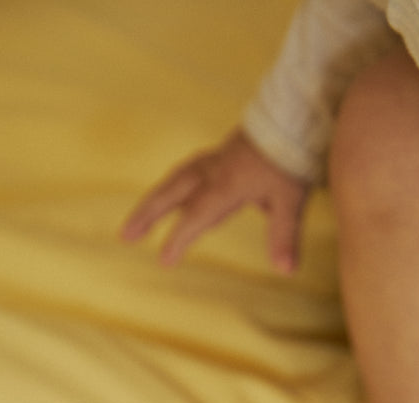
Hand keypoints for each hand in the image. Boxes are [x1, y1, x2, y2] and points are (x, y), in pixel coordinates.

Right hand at [120, 130, 309, 272]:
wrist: (294, 116)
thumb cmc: (291, 158)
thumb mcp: (292, 199)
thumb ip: (285, 235)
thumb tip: (286, 270)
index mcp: (227, 183)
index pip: (196, 214)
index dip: (178, 237)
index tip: (164, 260)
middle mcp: (213, 171)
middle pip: (171, 192)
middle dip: (147, 214)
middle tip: (125, 236)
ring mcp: (214, 162)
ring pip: (175, 181)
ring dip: (154, 201)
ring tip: (137, 222)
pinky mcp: (219, 157)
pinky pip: (187, 174)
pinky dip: (173, 188)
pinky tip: (173, 201)